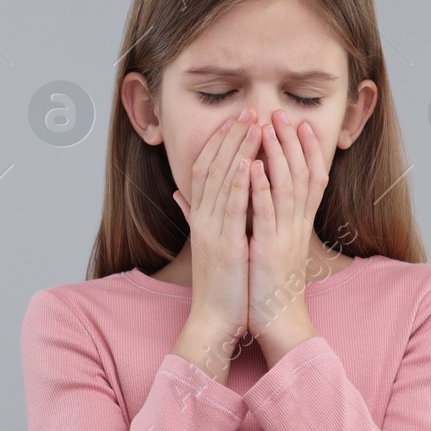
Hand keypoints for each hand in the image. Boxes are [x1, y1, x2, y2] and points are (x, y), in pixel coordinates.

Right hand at [172, 107, 261, 365]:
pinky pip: (231, 209)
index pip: (205, 169)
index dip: (219, 142)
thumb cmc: (219, 285)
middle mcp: (203, 219)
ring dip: (237, 150)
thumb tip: (179, 193)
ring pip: (222, 181)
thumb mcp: (208, 244)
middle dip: (231, 136)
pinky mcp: (225, 246)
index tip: (235, 119)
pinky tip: (247, 163)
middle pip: (213, 167)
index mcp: (202, 218)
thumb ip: (195, 216)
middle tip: (247, 110)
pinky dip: (238, 184)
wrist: (214, 321)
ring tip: (252, 124)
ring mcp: (211, 231)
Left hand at [246, 108, 329, 364]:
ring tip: (269, 127)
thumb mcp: (268, 247)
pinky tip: (255, 167)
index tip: (300, 123)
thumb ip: (262, 221)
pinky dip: (261, 189)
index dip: (307, 150)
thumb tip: (253, 199)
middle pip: (301, 174)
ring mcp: (285, 237)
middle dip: (292, 142)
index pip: (309, 179)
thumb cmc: (269, 287)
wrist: (278, 323)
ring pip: (286, 187)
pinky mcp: (270, 250)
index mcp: (297, 225)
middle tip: (283, 114)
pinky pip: (266, 215)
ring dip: (278, 155)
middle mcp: (296, 226)